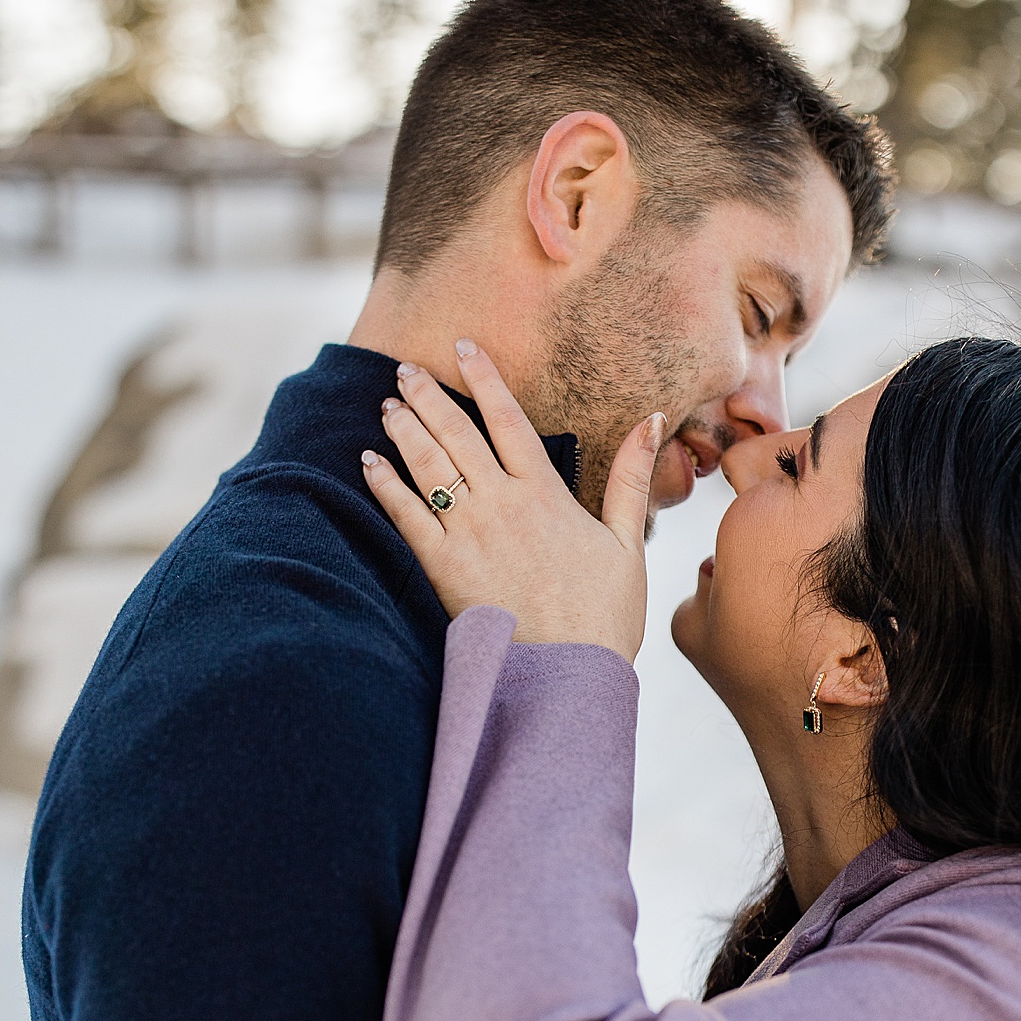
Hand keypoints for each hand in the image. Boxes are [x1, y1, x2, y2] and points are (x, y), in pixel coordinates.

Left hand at [362, 345, 664, 662]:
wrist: (569, 673)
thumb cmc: (604, 616)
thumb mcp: (628, 542)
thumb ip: (630, 477)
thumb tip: (651, 418)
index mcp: (546, 494)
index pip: (508, 419)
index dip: (484, 378)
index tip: (465, 346)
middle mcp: (502, 504)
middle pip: (457, 434)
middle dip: (428, 396)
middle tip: (405, 370)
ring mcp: (469, 534)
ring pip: (427, 466)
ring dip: (403, 430)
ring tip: (387, 405)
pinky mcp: (443, 568)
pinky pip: (405, 516)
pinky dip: (384, 485)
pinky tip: (368, 462)